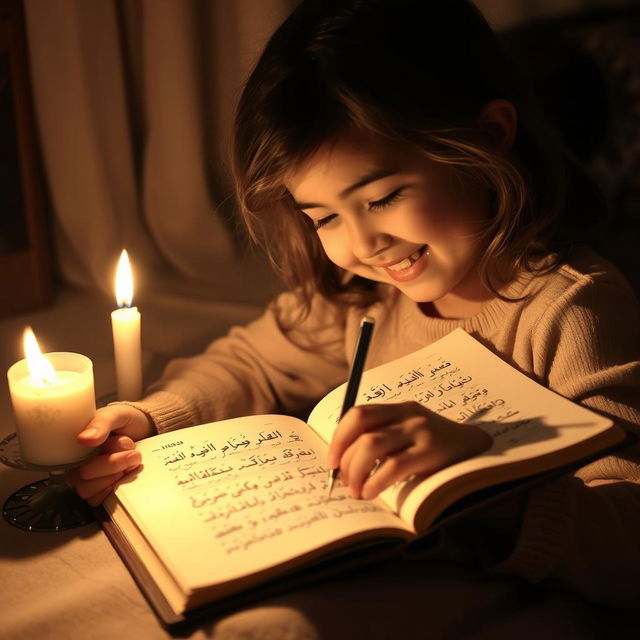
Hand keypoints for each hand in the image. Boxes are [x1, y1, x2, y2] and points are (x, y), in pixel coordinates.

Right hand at [67, 404, 154, 505]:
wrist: (146, 430)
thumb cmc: (127, 421)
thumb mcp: (116, 414)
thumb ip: (101, 423)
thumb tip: (84, 439)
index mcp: (75, 445)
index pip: (72, 459)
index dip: (100, 454)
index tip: (125, 443)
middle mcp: (77, 462)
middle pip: (83, 476)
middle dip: (115, 463)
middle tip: (134, 452)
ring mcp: (88, 478)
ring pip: (89, 490)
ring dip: (116, 476)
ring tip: (133, 462)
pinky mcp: (100, 489)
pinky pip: (98, 500)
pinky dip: (116, 488)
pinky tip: (129, 475)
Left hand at [327, 401, 491, 499]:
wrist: (481, 449)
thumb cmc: (438, 448)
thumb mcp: (411, 434)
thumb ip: (385, 439)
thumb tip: (345, 465)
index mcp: (399, 408)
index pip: (358, 414)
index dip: (339, 437)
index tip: (332, 460)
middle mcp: (407, 415)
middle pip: (361, 432)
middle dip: (344, 460)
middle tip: (343, 481)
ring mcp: (419, 432)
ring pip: (371, 446)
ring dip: (355, 471)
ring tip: (355, 490)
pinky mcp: (430, 452)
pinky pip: (392, 467)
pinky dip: (374, 482)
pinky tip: (370, 493)